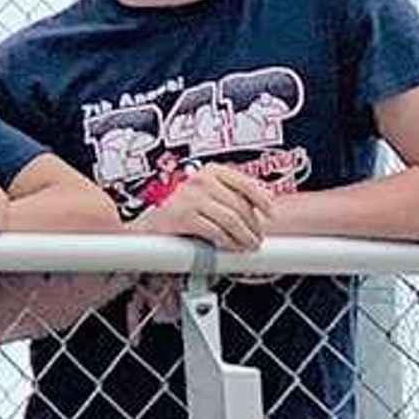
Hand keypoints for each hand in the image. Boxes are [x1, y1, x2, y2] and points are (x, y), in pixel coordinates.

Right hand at [129, 164, 279, 252]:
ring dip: (244, 236)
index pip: (244, 182)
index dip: (261, 199)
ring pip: (232, 219)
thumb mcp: (205, 197)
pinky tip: (231, 247)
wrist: (149, 226)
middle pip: (240, 204)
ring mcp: (191, 197)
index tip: (270, 213)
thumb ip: (228, 199)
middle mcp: (200, 180)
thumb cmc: (179, 213)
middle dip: (253, 225)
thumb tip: (257, 215)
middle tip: (256, 238)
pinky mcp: (184, 216)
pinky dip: (228, 241)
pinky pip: (216, 231)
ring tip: (247, 245)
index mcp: (209, 171)